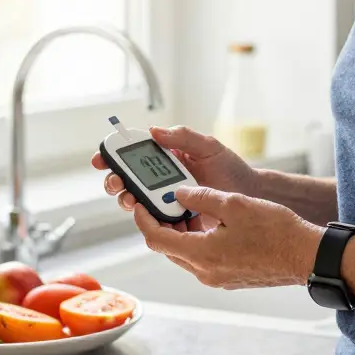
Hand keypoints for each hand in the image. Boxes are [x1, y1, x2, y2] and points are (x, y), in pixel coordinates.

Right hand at [93, 126, 259, 228]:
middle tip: (117, 183)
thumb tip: (154, 130)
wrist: (251, 198)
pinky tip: (155, 217)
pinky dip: (149, 221)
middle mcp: (162, 180)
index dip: (113, 155)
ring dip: (128, 201)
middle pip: (127, 181)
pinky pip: (154, 223)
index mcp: (166, 158)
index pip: (133, 155)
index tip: (102, 158)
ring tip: (134, 200)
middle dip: (115, 182)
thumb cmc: (231, 170)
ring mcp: (167, 201)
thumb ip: (183, 137)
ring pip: (136, 203)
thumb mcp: (209, 147)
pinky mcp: (174, 221)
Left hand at [132, 186, 322, 288]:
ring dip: (181, 233)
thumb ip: (200, 197)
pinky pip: (202, 260)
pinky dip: (197, 241)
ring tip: (188, 208)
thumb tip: (178, 194)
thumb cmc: (276, 231)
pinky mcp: (229, 278)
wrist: (306, 256)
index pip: (156, 238)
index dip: (143, 219)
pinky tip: (210, 224)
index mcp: (201, 254)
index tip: (138, 203)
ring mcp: (217, 278)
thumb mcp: (234, 204)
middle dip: (161, 224)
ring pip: (185, 254)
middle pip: (168, 248)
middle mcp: (205, 271)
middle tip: (163, 202)